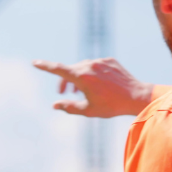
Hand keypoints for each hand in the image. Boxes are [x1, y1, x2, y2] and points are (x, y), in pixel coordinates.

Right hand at [32, 57, 162, 117]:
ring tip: (82, 91)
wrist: (136, 96)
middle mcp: (89, 65)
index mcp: (81, 76)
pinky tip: (100, 85)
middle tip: (63, 94)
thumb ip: (69, 107)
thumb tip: (55, 104)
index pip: (58, 69)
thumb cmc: (111, 106)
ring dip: (79, 78)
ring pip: (83, 68)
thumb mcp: (88, 110)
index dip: (45, 66)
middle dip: (65, 81)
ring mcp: (100, 61)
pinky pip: (96, 66)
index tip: (35, 62)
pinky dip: (92, 74)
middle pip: (70, 70)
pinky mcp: (110, 61)